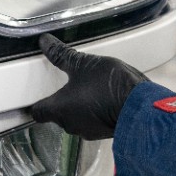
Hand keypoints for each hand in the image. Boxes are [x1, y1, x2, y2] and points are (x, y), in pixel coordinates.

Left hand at [30, 34, 147, 139]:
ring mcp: (89, 131)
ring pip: (76, 118)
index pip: (36, 112)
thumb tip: (46, 43)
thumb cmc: (109, 88)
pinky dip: (96, 111)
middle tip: (67, 85)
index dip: (35, 103)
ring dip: (80, 106)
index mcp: (59, 109)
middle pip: (57, 115)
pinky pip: (94, 121)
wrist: (140, 107)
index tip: (36, 95)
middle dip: (61, 101)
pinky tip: (105, 97)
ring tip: (89, 88)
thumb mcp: (83, 64)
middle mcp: (70, 124)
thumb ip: (62, 54)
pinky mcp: (106, 132)